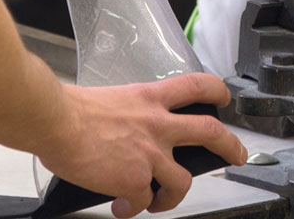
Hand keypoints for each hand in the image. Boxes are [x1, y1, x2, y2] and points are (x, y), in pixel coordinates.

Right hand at [41, 73, 246, 216]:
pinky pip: (143, 201)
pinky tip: (120, 207)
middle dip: (231, 145)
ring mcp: (150, 154)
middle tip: (237, 155)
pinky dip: (133, 208)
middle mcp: (157, 125)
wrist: (56, 122)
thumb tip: (120, 129)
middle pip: (210, 132)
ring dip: (175, 196)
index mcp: (150, 98)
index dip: (215, 91)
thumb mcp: (110, 98)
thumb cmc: (70, 108)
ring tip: (162, 202)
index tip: (223, 98)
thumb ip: (126, 113)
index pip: (195, 86)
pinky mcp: (135, 180)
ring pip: (183, 181)